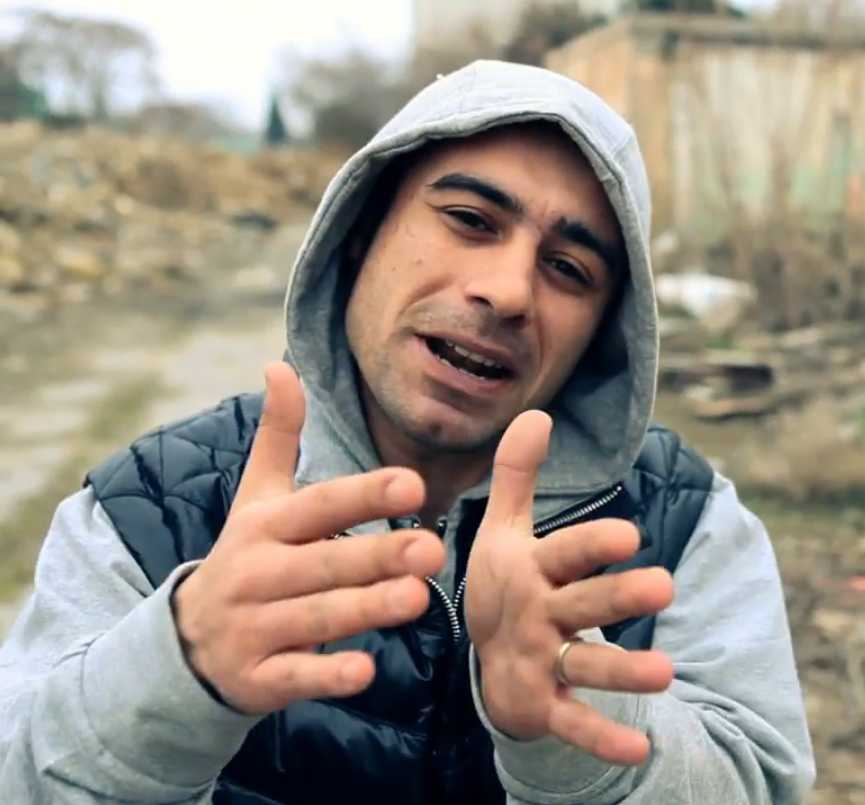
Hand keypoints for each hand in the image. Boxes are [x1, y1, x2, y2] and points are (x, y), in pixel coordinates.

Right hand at [172, 362, 444, 714]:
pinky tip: (366, 671)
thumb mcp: (257, 497)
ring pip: (316, 618)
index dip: (364, 495)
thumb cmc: (245, 556)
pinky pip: (296, 676)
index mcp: (264, 525)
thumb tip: (279, 364)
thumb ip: (278, 436)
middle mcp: (257, 573)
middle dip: (377, 557)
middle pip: (323, 563)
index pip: (319, 506)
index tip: (412, 484)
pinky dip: (327, 675)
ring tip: (418, 598)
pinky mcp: (257, 677)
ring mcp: (254, 627)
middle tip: (433, 549)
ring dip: (365, 609)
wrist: (188, 640)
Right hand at [464, 410, 673, 764]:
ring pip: (582, 662)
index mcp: (529, 570)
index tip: (630, 533)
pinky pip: (573, 720)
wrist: (484, 659)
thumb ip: (517, 475)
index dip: (592, 546)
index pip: (564, 554)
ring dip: (621, 669)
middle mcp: (536, 613)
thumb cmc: (503, 585)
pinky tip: (640, 745)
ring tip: (665, 672)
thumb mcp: (503, 529)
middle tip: (663, 584)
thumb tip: (537, 413)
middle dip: (616, 596)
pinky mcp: (544, 701)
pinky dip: (602, 736)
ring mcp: (539, 659)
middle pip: (580, 604)